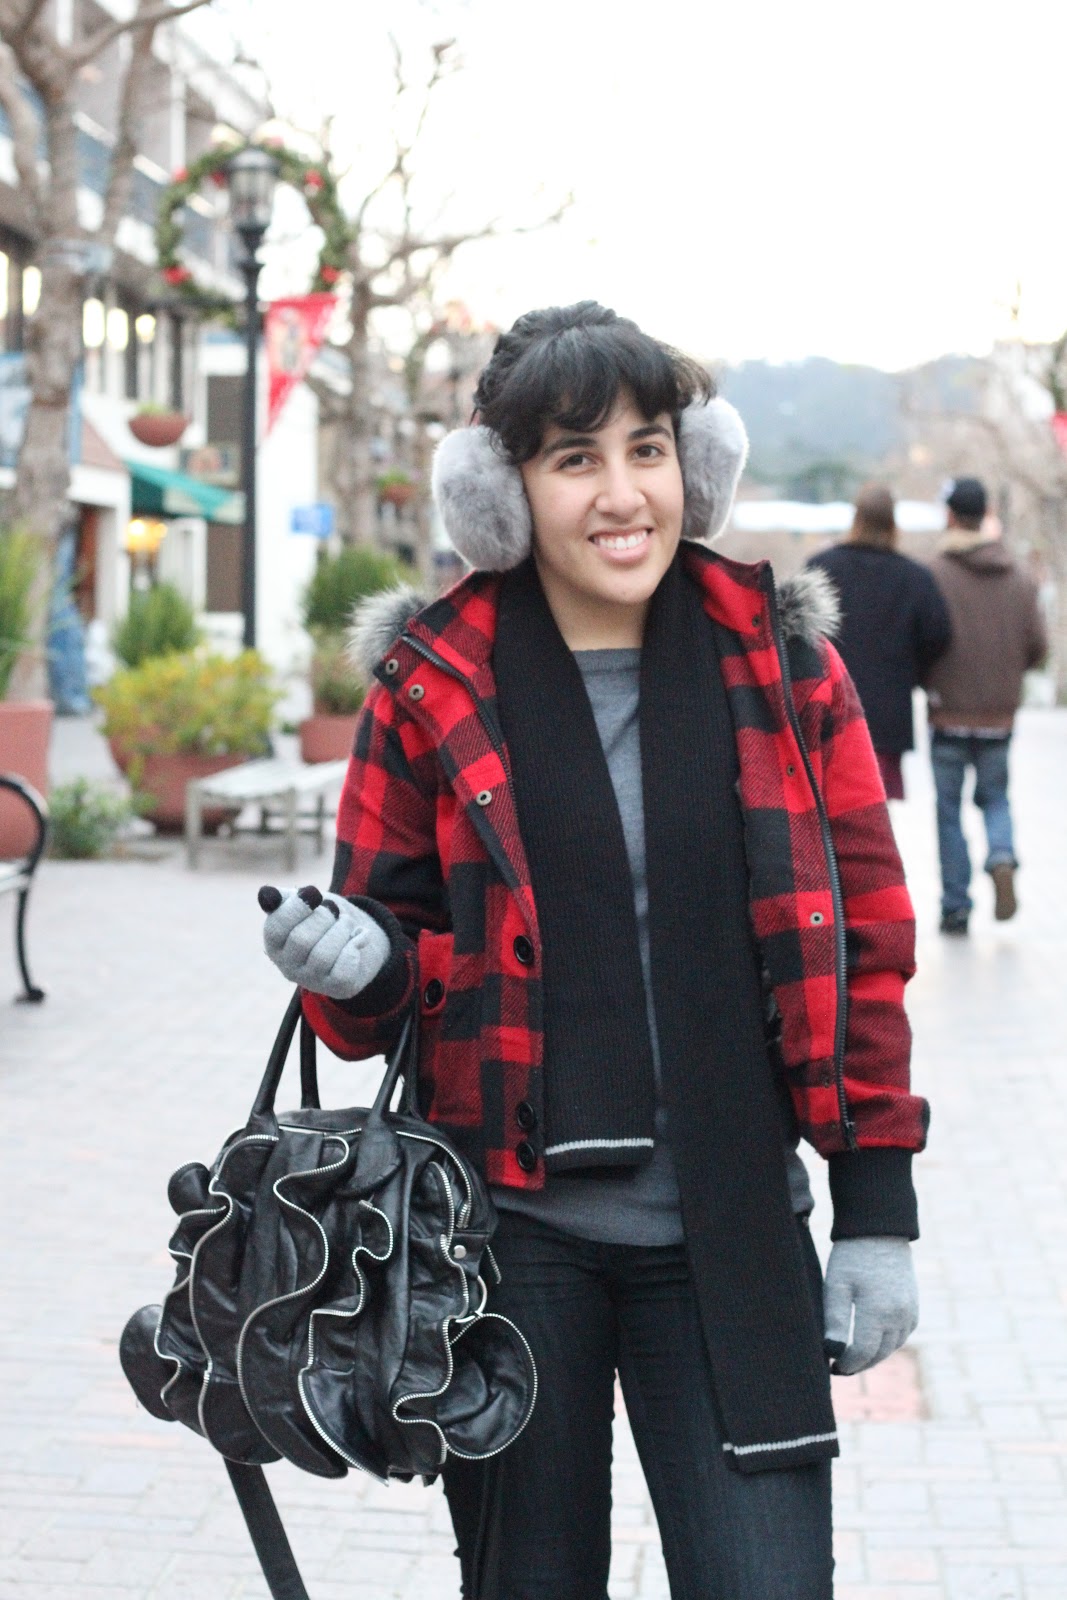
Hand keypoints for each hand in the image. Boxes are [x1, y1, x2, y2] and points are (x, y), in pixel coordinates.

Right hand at [259, 885, 390, 999]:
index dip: (297, 907)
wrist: (356, 937)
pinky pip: (344, 968)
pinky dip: (356, 945)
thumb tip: (265, 894)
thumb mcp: (304, 902)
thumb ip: (284, 897)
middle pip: (301, 941)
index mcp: (274, 944)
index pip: (275, 928)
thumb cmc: (322, 919)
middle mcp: (288, 967)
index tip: (314, 893)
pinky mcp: (337, 987)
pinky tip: (360, 936)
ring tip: (347, 921)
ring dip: (342, 929)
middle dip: (324, 917)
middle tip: (334, 910)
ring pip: (324, 955)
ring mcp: (312, 980)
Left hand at [822, 1237, 917, 1375]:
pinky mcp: (914, 1308)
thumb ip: (835, 1321)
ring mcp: (909, 1312)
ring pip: (892, 1347)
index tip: (832, 1367)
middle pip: (879, 1354)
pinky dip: (888, 1343)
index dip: (847, 1364)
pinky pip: (902, 1336)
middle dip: (859, 1364)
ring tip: (853, 1356)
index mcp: (877, 1311)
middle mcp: (898, 1316)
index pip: (863, 1353)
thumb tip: (832, 1352)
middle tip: (840, 1367)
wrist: (880, 1232)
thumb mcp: (836, 1286)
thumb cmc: (852, 1257)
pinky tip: (872, 1341)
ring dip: (874, 1355)